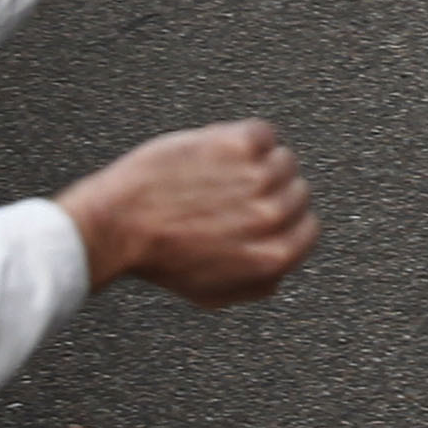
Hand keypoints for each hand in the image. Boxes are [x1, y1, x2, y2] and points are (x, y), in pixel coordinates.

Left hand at [55, 122, 315, 305]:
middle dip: (270, 192)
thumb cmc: (157, 259)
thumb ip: (258, 285)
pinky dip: (245, 138)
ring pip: (283, 159)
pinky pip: (264, 133)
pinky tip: (217, 152)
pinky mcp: (238, 144)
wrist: (118, 224)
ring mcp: (257, 177)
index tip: (263, 213)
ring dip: (257, 164)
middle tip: (231, 194)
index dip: (286, 221)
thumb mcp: (212, 294)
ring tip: (218, 174)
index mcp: (273, 256)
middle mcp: (272, 217)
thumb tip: (281, 272)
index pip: (309, 228)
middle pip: (298, 191)